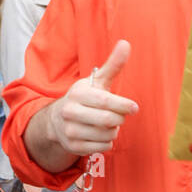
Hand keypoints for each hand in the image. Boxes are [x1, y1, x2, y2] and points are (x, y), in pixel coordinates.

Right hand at [47, 40, 137, 156]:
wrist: (57, 120)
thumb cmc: (85, 98)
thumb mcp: (97, 82)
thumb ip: (113, 65)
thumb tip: (126, 44)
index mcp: (77, 93)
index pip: (104, 101)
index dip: (122, 105)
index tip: (134, 107)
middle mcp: (70, 112)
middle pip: (107, 120)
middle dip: (119, 119)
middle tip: (119, 115)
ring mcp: (70, 131)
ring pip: (107, 135)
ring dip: (114, 131)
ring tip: (108, 124)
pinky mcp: (73, 147)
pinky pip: (102, 147)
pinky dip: (107, 142)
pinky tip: (100, 134)